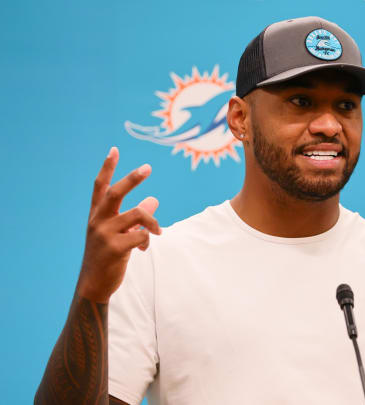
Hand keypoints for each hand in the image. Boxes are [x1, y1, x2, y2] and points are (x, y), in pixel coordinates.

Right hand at [76, 147, 160, 302]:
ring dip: (153, 222)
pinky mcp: (115, 248)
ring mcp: (104, 234)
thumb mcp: (119, 233)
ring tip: (158, 232)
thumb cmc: (108, 256)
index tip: (114, 150)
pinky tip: (144, 249)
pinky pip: (141, 235)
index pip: (100, 187)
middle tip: (148, 167)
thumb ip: (135, 217)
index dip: (107, 168)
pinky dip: (147, 240)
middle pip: (116, 193)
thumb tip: (153, 199)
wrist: (94, 284)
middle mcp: (98, 221)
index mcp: (97, 215)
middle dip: (132, 178)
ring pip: (137, 214)